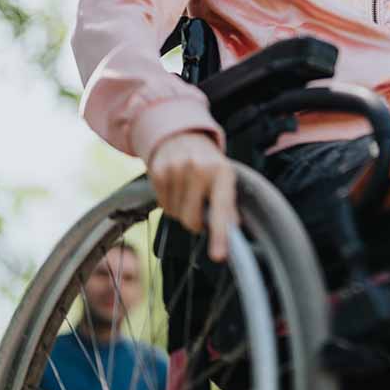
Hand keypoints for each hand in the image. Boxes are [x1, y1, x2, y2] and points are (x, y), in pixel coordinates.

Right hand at [146, 131, 236, 261]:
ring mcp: (176, 169)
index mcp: (222, 172)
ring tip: (188, 190)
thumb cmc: (209, 163)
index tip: (219, 256)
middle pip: (191, 220)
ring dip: (181, 210)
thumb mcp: (226, 177)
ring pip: (175, 215)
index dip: (220, 235)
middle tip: (201, 207)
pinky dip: (169, 203)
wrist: (183, 133)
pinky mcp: (157, 172)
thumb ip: (228, 205)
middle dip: (195, 222)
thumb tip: (232, 231)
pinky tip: (176, 186)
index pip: (222, 209)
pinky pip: (162, 206)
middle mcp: (198, 169)